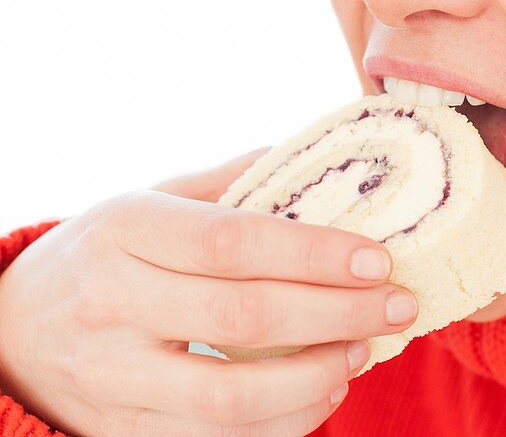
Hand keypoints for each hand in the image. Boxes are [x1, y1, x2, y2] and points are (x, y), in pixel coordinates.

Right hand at [0, 152, 417, 435]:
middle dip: (339, 313)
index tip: (377, 259)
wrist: (12, 331)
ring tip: (366, 350)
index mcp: (126, 230)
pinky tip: (325, 389)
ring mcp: (112, 377)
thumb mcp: (150, 200)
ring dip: (318, 376)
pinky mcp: (122, 431)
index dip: (313, 252)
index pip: (232, 242)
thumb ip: (231, 181)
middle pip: (245, 316)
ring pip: (230, 397)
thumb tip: (323, 163)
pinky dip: (285, 420)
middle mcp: (113, 304)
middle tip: (399, 306)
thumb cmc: (105, 253)